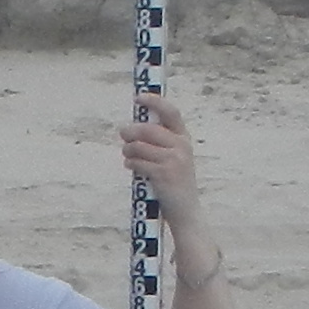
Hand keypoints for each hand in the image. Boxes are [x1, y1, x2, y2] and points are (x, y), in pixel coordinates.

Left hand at [123, 93, 205, 216]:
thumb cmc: (175, 182)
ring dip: (128, 150)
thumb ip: (159, 142)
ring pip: (139, 146)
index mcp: (184, 138)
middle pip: (148, 129)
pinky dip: (130, 163)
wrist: (186, 210)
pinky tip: (131, 166)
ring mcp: (173, 160)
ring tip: (127, 155)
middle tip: (123, 134)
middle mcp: (181, 146)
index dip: (154, 102)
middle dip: (131, 131)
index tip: (139, 98)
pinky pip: (138, 162)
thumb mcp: (174, 158)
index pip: (171, 112)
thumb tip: (130, 128)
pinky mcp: (163, 174)